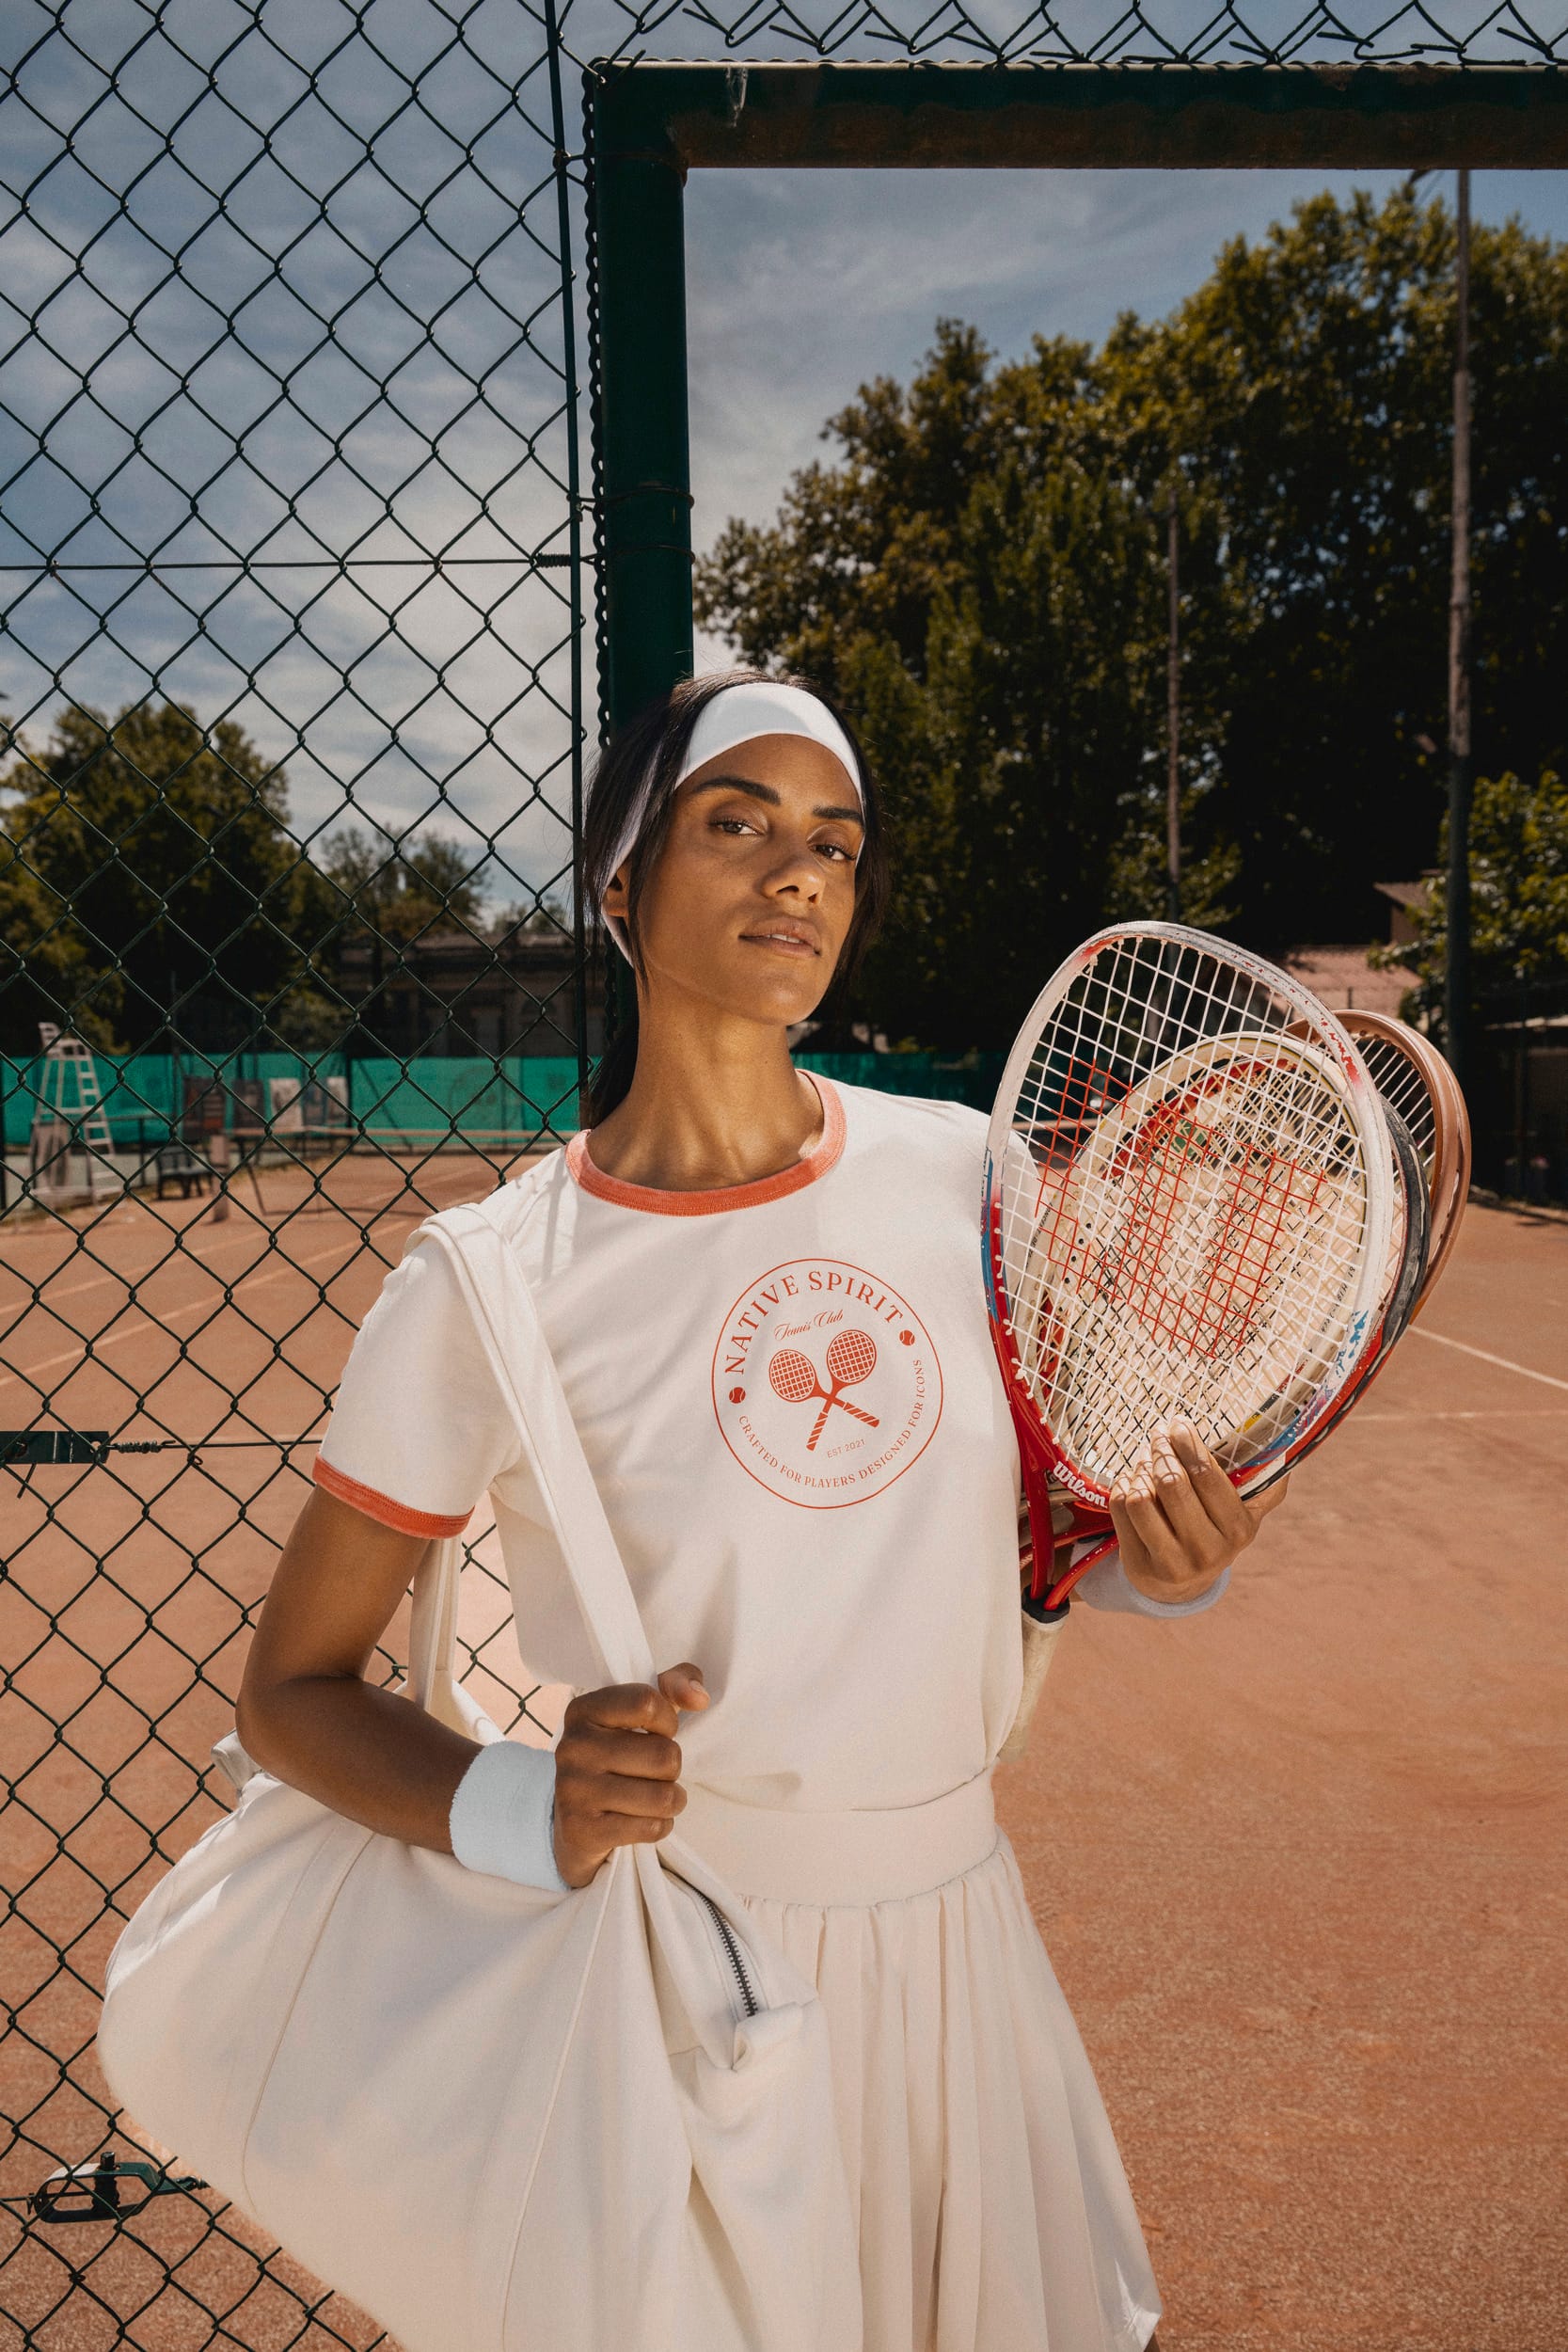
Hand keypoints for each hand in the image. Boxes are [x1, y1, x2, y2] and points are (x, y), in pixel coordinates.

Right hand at [551, 1663, 708, 1888]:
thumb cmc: (618, 1757)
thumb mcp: (639, 1714)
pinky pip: (652, 1828)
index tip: (660, 1731)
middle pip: (664, 1755)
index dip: (668, 1720)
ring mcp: (574, 1790)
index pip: (648, 1702)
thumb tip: (699, 1697)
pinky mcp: (583, 1830)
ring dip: (672, 1800)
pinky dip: (660, 1825)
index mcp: (583, 1711)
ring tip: (657, 1797)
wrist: (576, 1822)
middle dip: (672, 1767)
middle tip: (655, 1772)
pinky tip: (644, 1819)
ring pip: (663, 1796)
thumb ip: (674, 1686)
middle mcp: (572, 1747)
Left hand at [1108, 1421, 1288, 1605]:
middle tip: (1157, 1434)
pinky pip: (1122, 1509)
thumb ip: (1265, 1483)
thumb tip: (1284, 1446)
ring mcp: (1172, 1562)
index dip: (1187, 1443)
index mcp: (1239, 1528)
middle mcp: (1208, 1550)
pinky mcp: (1140, 1566)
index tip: (1178, 1423)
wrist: (1183, 1585)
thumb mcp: (1245, 1512)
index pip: (1206, 1475)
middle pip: (1171, 1483)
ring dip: (1140, 1470)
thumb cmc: (1214, 1530)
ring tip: (1145, 1461)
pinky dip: (1123, 1486)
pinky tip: (1132, 1482)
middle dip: (1161, 1450)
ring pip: (1141, 1497)